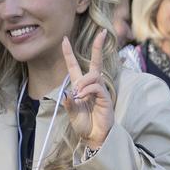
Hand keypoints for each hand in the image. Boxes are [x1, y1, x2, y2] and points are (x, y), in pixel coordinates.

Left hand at [59, 31, 113, 149]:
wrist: (93, 137)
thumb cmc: (84, 125)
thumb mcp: (71, 113)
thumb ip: (69, 103)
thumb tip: (68, 92)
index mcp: (80, 86)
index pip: (74, 66)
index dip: (69, 53)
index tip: (64, 39)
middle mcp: (91, 85)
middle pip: (95, 62)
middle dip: (98, 46)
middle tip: (102, 32)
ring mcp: (100, 90)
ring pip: (93, 75)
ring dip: (83, 82)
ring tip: (78, 94)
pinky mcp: (106, 97)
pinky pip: (96, 87)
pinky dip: (87, 90)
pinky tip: (82, 97)